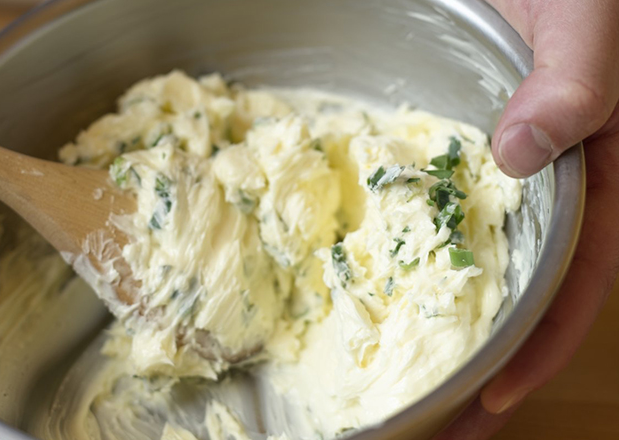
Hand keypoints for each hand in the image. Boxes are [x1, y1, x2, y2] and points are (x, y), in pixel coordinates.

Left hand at [436, 1, 618, 437]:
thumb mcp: (585, 20)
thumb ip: (576, 80)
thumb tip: (523, 153)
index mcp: (588, 166)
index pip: (575, 276)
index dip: (540, 344)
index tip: (493, 397)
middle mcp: (539, 181)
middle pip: (516, 287)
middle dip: (482, 358)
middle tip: (437, 424)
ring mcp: (486, 169)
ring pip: (466, 257)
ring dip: (436, 319)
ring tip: (399, 380)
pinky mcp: (441, 148)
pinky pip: (421, 211)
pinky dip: (400, 253)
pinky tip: (369, 289)